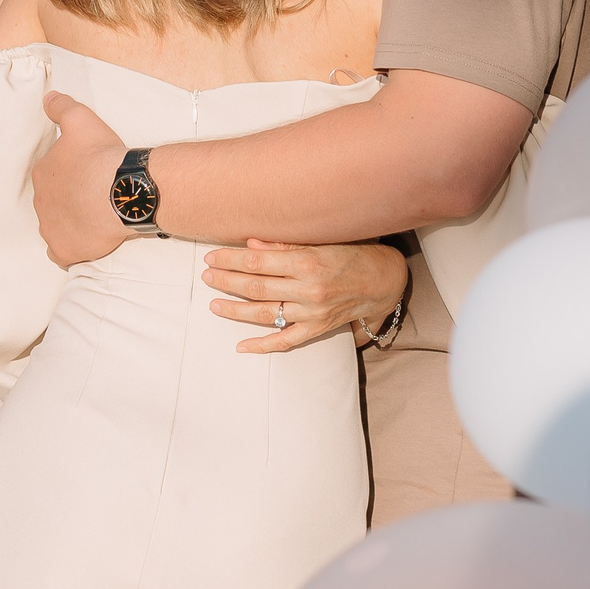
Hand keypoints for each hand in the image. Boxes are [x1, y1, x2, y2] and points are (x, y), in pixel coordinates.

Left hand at [35, 92, 132, 266]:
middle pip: (52, 200)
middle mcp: (41, 202)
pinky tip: (84, 243)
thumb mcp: (81, 119)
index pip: (51, 174)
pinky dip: (68, 249)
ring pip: (54, 226)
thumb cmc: (101, 155)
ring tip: (93, 219)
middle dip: (69, 198)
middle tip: (94, 195)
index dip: (70, 173)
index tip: (89, 172)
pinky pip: (60, 253)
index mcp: (43, 173)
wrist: (120, 190)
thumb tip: (47, 98)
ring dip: (69, 223)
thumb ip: (61, 107)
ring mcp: (51, 228)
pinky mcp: (64, 250)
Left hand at [203, 239, 408, 352]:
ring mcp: (312, 313)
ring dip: (235, 310)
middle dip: (226, 281)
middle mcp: (308, 289)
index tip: (211, 257)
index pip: (257, 262)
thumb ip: (285, 245)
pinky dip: (262, 346)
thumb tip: (251, 244)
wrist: (384, 280)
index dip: (230, 259)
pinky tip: (241, 346)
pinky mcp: (317, 329)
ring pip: (265, 314)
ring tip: (214, 304)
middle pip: (256, 288)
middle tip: (205, 276)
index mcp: (307, 262)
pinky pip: (285, 342)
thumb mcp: (321, 242)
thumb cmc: (352, 254)